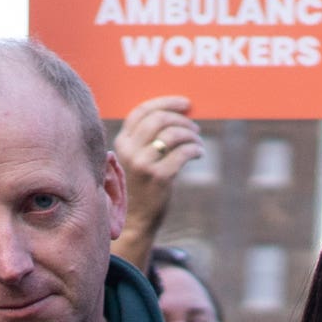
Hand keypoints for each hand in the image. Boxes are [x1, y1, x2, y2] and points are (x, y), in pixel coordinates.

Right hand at [111, 96, 202, 264]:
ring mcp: (143, 164)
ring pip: (172, 134)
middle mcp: (129, 150)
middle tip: (194, 127)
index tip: (185, 104)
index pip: (142, 111)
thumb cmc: (142, 185)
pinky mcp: (158, 177)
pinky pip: (182, 153)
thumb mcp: (137, 158)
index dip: (165, 103)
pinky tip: (199, 153)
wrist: (137, 219)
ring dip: (190, 135)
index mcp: (122, 142)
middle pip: (159, 119)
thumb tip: (178, 115)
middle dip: (181, 119)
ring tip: (197, 141)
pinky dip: (195, 149)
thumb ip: (147, 138)